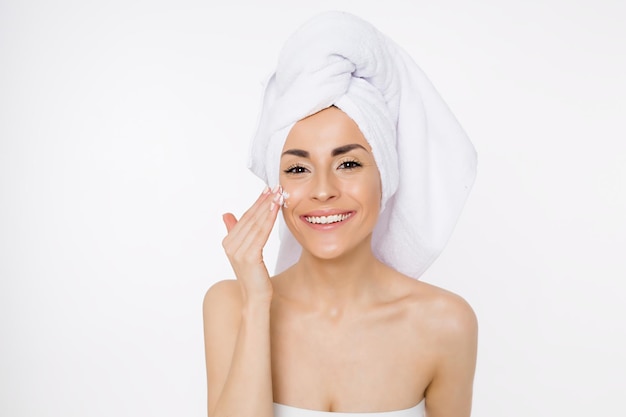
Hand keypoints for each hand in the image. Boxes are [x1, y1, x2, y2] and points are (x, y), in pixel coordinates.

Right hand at [221, 186, 281, 302]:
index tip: (267, 190)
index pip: (245, 217)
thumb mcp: (244, 252)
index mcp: (228, 242)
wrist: (255, 299)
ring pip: (256, 224)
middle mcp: (231, 245)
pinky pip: (261, 233)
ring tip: (278, 195)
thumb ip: (235, 232)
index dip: (257, 202)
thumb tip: (226, 215)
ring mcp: (238, 251)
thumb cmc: (254, 277)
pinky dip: (269, 219)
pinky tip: (276, 209)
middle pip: (250, 218)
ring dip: (268, 207)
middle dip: (264, 201)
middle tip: (275, 187)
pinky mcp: (249, 257)